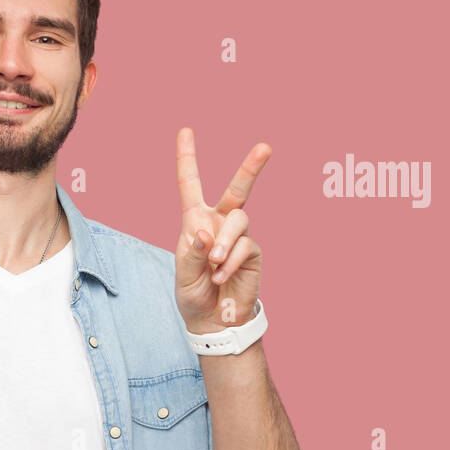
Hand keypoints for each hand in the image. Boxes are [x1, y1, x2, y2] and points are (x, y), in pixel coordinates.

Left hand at [173, 127, 268, 333]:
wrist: (213, 319)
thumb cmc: (194, 293)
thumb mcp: (183, 273)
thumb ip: (193, 252)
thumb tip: (206, 232)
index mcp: (195, 221)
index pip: (190, 185)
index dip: (188, 158)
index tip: (186, 130)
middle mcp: (219, 223)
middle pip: (237, 190)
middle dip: (250, 168)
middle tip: (266, 147)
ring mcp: (238, 237)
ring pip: (239, 220)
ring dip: (225, 241)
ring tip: (215, 264)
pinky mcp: (253, 252)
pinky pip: (245, 247)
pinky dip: (231, 262)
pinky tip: (222, 276)